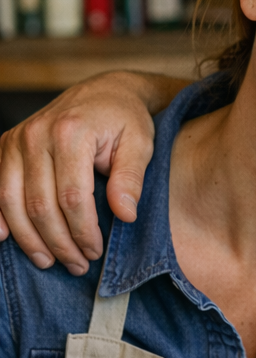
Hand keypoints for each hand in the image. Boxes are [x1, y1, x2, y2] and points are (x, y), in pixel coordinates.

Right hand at [0, 72, 181, 274]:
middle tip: (77, 265)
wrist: (104, 92)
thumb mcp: (140, 144)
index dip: (82, 231)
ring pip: (11, 202)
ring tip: (49, 261)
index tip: (94, 252)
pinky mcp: (6, 145)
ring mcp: (16, 140)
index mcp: (71, 133)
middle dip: (58, 242)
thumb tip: (126, 215)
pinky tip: (4, 238)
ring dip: (29, 238)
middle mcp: (36, 135)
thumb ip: (131, 179)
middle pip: (39, 205)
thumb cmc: (126, 119)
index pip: (72, 198)